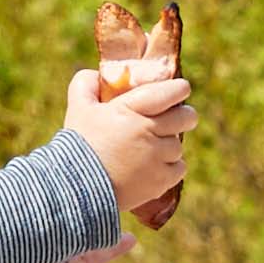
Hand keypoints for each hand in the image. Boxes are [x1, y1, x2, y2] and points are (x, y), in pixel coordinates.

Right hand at [67, 62, 192, 224]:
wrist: (76, 188)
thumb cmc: (78, 145)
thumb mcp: (77, 107)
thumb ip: (85, 84)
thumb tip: (97, 75)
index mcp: (131, 109)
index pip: (169, 92)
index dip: (179, 89)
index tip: (181, 89)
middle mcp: (148, 131)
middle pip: (186, 117)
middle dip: (185, 115)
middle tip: (178, 117)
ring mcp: (157, 157)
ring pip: (179, 145)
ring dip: (169, 144)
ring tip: (153, 147)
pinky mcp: (160, 180)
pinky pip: (179, 168)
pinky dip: (171, 167)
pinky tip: (155, 166)